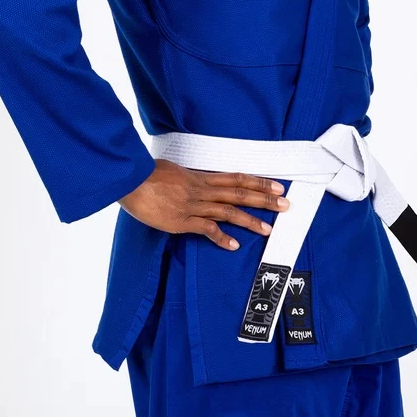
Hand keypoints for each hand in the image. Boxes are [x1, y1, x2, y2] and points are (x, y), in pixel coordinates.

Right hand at [118, 159, 289, 250]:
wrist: (131, 179)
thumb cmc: (147, 173)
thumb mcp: (173, 170)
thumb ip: (188, 178)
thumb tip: (194, 181)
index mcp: (201, 177)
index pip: (236, 179)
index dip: (258, 183)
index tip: (277, 186)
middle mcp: (202, 190)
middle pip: (239, 194)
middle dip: (264, 199)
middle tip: (285, 205)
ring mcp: (193, 206)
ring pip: (228, 212)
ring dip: (250, 220)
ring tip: (268, 229)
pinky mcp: (182, 221)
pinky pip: (206, 229)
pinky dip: (221, 238)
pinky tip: (234, 245)